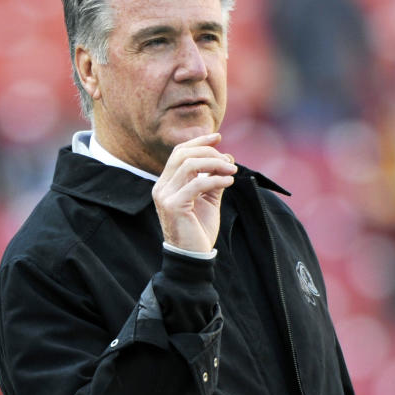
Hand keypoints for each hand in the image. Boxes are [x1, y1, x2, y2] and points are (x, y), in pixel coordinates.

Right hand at [151, 133, 236, 252]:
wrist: (193, 257)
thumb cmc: (199, 230)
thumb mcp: (209, 200)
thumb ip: (213, 179)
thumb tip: (227, 158)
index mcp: (167, 184)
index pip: (179, 153)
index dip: (198, 141)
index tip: (218, 136)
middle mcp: (161, 187)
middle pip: (183, 154)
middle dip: (209, 152)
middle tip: (230, 161)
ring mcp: (165, 196)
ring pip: (189, 165)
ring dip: (214, 164)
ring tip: (232, 171)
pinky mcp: (173, 206)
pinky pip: (197, 184)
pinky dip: (216, 179)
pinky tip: (229, 181)